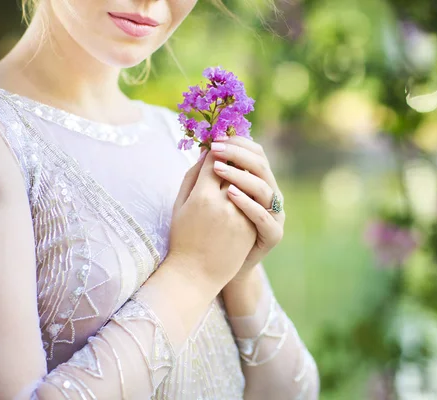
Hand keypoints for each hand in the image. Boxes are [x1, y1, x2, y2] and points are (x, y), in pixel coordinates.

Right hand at [165, 150, 256, 289]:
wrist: (198, 273)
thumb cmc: (182, 237)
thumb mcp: (179, 206)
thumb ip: (191, 178)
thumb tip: (205, 153)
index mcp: (202, 197)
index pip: (214, 161)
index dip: (216, 150)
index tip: (215, 144)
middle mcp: (224, 204)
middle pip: (236, 167)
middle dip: (233, 153)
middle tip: (229, 145)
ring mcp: (242, 215)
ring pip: (250, 180)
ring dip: (245, 166)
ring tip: (237, 161)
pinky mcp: (252, 225)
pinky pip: (256, 198)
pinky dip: (252, 184)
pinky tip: (247, 179)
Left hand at [210, 137, 284, 279]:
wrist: (215, 268)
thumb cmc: (209, 229)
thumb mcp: (207, 197)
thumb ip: (208, 174)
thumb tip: (204, 147)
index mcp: (258, 182)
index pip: (255, 154)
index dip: (237, 143)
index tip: (215, 136)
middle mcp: (271, 195)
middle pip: (261, 166)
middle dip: (237, 154)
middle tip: (215, 148)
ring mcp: (275, 215)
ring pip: (263, 188)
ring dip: (239, 175)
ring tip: (217, 168)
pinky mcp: (273, 234)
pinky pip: (263, 216)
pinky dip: (247, 203)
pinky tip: (229, 194)